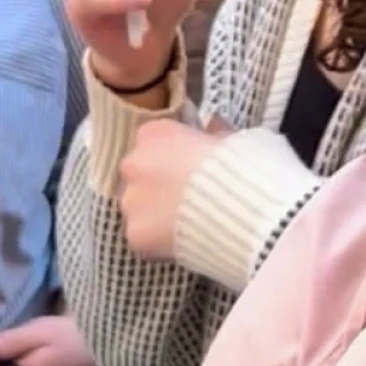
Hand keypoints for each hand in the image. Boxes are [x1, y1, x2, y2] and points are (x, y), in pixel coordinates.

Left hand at [117, 119, 223, 259]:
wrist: (235, 206)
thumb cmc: (232, 164)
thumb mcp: (226, 139)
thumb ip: (211, 133)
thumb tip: (213, 126)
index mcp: (153, 133)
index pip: (152, 139)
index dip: (169, 154)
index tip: (185, 164)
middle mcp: (133, 163)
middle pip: (137, 173)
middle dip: (155, 183)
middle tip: (183, 196)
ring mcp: (131, 200)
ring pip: (136, 206)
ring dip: (153, 211)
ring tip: (184, 222)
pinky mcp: (135, 233)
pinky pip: (143, 236)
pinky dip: (157, 240)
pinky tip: (181, 240)